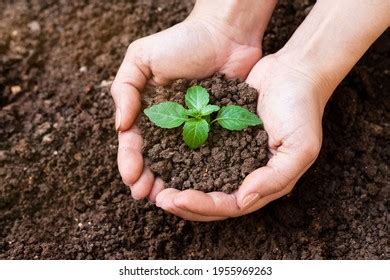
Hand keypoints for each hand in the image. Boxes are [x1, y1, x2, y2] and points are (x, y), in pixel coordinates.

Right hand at [111, 2, 274, 201]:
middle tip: (145, 195)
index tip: (131, 176)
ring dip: (169, 182)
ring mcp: (193, 132)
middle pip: (154, 159)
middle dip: (146, 179)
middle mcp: (168, 126)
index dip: (130, 161)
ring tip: (164, 199)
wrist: (225, 35)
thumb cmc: (182, 42)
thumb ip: (124, 89)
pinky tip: (196, 187)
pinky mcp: (217, 132)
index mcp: (148, 112)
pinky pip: (207, 156)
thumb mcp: (142, 58)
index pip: (134, 142)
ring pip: (178, 164)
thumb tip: (120, 125)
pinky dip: (199, 173)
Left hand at [156, 54, 329, 220]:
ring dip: (180, 186)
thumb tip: (243, 200)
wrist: (293, 72)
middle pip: (212, 200)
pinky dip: (182, 160)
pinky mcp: (222, 137)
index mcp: (264, 182)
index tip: (177, 199)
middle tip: (160, 198)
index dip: (203, 206)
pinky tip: (164, 157)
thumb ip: (275, 178)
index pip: (230, 206)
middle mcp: (245, 174)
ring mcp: (232, 156)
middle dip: (185, 203)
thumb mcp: (300, 147)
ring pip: (201, 181)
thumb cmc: (301, 109)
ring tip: (156, 185)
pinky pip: (199, 153)